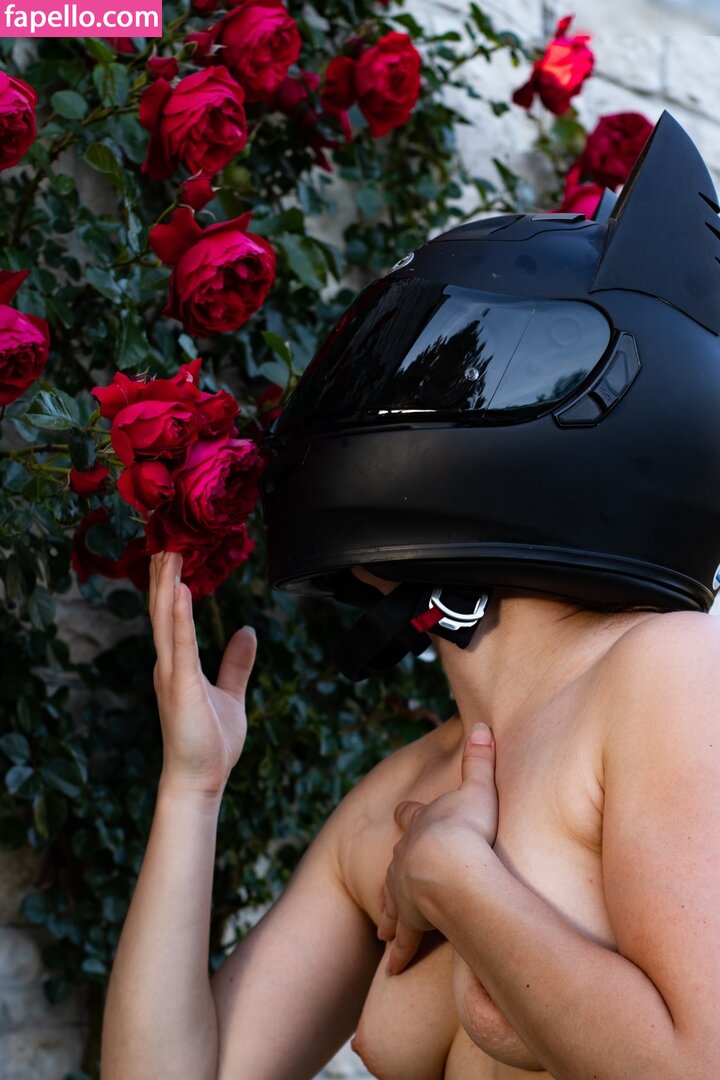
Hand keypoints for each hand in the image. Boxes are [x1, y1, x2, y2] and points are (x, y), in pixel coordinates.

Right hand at [148, 549, 256, 797]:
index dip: (170, 582)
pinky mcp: (181, 684)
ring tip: (167, 550)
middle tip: (163, 536)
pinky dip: (180, 616)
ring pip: (166, 619)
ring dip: (166, 583)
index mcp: (177, 664)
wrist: (199, 779)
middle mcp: (167, 663)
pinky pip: (180, 644)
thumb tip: (248, 631)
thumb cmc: (210, 743)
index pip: (172, 614)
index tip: (171, 551)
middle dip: (162, 573)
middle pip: (162, 609)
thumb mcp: (230, 694)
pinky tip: (180, 591)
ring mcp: (170, 673)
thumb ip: (236, 663)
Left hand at [379, 722, 497, 974]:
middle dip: (398, 868)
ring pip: (393, 901)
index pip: (409, 816)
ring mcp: (402, 889)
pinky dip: (398, 952)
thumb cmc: (466, 828)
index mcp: (419, 824)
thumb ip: (479, 759)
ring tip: (384, 929)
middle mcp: (404, 856)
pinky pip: (402, 940)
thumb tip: (485, 724)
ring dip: (391, 913)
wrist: (448, 867)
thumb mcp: (477, 788)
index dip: (408, 816)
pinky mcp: (409, 921)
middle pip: (396, 860)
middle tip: (395, 877)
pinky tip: (393, 967)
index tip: (402, 814)